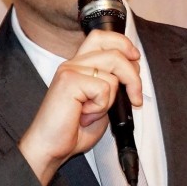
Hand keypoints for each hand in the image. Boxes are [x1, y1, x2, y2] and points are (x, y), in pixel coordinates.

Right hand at [19, 30, 142, 185]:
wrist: (50, 148)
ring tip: (94, 112)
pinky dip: (101, 106)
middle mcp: (73, 64)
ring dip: (112, 98)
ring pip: (113, 70)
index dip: (123, 44)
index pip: (102, 38)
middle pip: (114, 50)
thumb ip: (113, 86)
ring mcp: (70, 70)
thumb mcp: (101, 104)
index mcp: (79, 66)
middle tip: (134, 98)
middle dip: (133, 76)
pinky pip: (104, 88)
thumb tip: (133, 76)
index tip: (136, 60)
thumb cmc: (72, 130)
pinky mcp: (69, 81)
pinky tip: (85, 115)